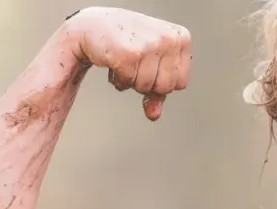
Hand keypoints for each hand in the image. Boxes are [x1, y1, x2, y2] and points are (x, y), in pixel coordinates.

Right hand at [61, 7, 191, 120]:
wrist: (95, 25)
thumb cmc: (127, 42)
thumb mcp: (151, 62)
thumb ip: (158, 90)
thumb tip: (154, 115)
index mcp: (181, 38)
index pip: (181, 83)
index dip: (160, 81)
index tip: (149, 65)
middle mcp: (168, 39)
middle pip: (165, 88)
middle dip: (147, 83)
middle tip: (136, 63)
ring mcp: (149, 45)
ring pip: (146, 87)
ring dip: (130, 80)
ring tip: (124, 60)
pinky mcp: (129, 54)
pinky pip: (127, 83)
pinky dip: (118, 79)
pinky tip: (114, 60)